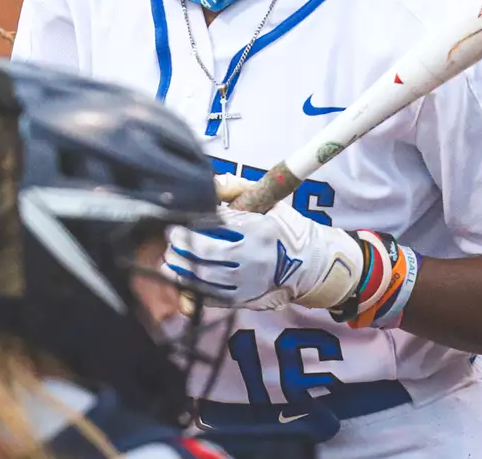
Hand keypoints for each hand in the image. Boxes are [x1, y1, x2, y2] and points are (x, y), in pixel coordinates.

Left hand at [164, 177, 364, 310]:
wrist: (313, 266)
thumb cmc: (287, 230)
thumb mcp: (270, 202)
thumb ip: (238, 188)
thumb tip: (211, 181)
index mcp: (259, 230)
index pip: (217, 226)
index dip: (191, 226)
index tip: (174, 223)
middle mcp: (254, 257)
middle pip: (206, 253)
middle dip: (182, 246)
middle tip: (170, 239)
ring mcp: (249, 281)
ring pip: (205, 278)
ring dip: (182, 268)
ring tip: (169, 260)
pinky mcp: (246, 299)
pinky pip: (213, 298)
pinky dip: (193, 290)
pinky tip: (182, 280)